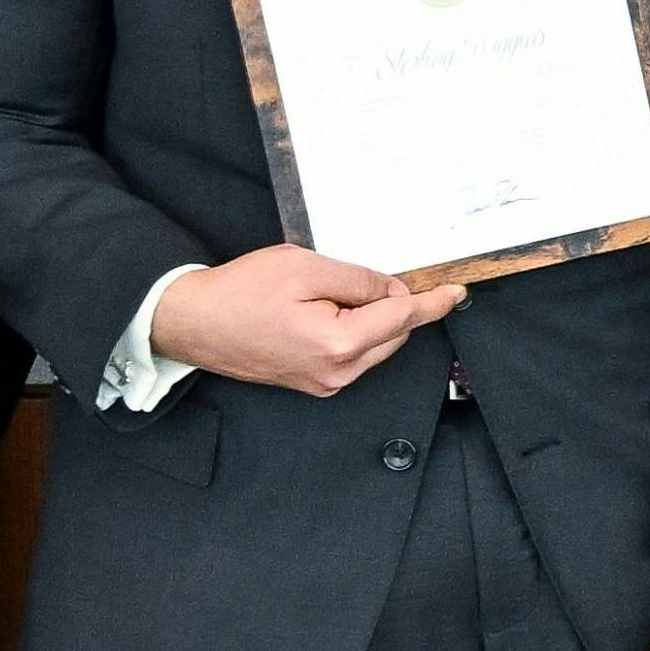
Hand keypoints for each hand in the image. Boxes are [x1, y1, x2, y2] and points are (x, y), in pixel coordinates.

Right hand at [150, 244, 461, 397]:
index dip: (432, 301)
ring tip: (324, 293)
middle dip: (388, 303)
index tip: (457, 292)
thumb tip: (390, 290)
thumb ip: (357, 279)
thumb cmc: (240, 292)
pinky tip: (322, 309)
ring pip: (373, 345)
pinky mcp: (312, 383)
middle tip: (356, 276)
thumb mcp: (305, 267)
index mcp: (339, 345)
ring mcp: (324, 383)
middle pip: (392, 333)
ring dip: (369, 317)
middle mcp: (337, 373)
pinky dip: (351, 330)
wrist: (193, 322)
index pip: (402, 317)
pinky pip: (351, 354)